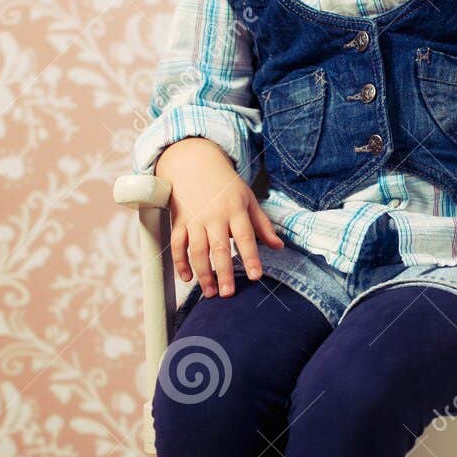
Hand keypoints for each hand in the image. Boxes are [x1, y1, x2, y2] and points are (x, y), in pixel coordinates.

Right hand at [155, 140, 283, 297]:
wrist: (194, 162)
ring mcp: (195, 219)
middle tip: (228, 294)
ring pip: (197, 250)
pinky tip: (187, 278)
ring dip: (203, 273)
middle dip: (223, 273)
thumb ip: (263, 225)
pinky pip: (177, 245)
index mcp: (235, 209)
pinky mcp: (179, 221)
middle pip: (219, 248)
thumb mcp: (248, 199)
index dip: (250, 257)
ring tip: (210, 292)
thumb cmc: (226, 185)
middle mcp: (215, 215)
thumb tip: (279, 247)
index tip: (255, 276)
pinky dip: (180, 263)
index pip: (245, 236)